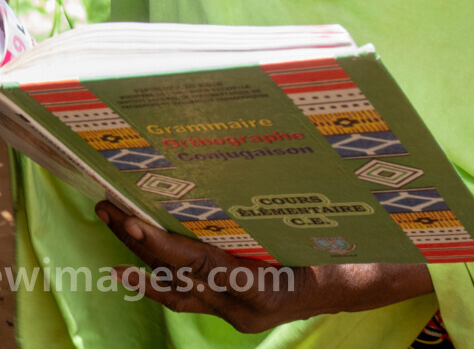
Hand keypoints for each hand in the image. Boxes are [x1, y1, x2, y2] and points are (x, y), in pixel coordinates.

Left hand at [95, 201, 432, 333]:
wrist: (366, 282)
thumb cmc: (347, 245)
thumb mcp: (315, 221)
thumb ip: (277, 204)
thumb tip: (243, 162)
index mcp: (262, 286)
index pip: (197, 264)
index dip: (159, 243)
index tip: (129, 219)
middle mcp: (244, 306)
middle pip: (179, 276)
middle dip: (138, 243)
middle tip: (107, 209)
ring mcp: (239, 312)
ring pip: (178, 291)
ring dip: (142, 261)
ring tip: (111, 228)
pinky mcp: (236, 309)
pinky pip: (191, 295)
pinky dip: (163, 279)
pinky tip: (137, 263)